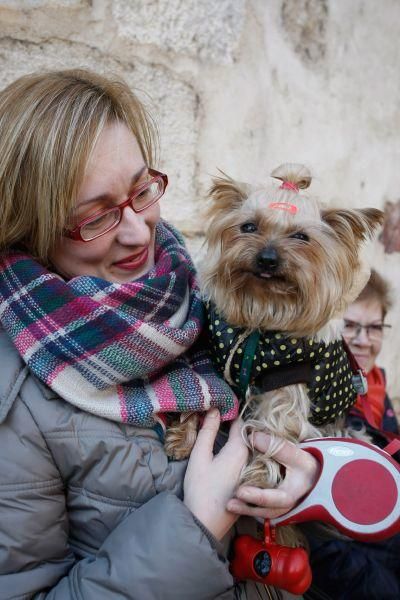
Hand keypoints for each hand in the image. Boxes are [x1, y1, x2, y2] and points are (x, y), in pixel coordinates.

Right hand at [184, 409, 248, 540]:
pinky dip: (241, 452)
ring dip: (239, 438)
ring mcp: (253, 472)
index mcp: (239, 450)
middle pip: (247, 435)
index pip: (240, 423)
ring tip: (224, 431)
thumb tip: (214, 409)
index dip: (231, 413)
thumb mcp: (199, 456)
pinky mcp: (251, 482)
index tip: (222, 406)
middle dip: (236, 425)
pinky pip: (249, 460)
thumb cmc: (200, 489)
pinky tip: (228, 453)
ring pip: (248, 448)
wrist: (206, 523)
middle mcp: (251, 458)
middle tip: (222, 416)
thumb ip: (207, 431)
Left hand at [226, 433, 318, 518]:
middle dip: (247, 507)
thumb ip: (277, 446)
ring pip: (261, 513)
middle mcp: (284, 506)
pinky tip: (234, 502)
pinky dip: (247, 507)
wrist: (313, 477)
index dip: (258, 496)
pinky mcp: (271, 505)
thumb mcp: (297, 455)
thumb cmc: (306, 465)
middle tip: (230, 503)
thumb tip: (252, 436)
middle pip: (265, 510)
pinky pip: (259, 509)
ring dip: (245, 509)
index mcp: (291, 494)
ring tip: (229, 505)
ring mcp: (278, 508)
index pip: (275, 499)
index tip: (240, 492)